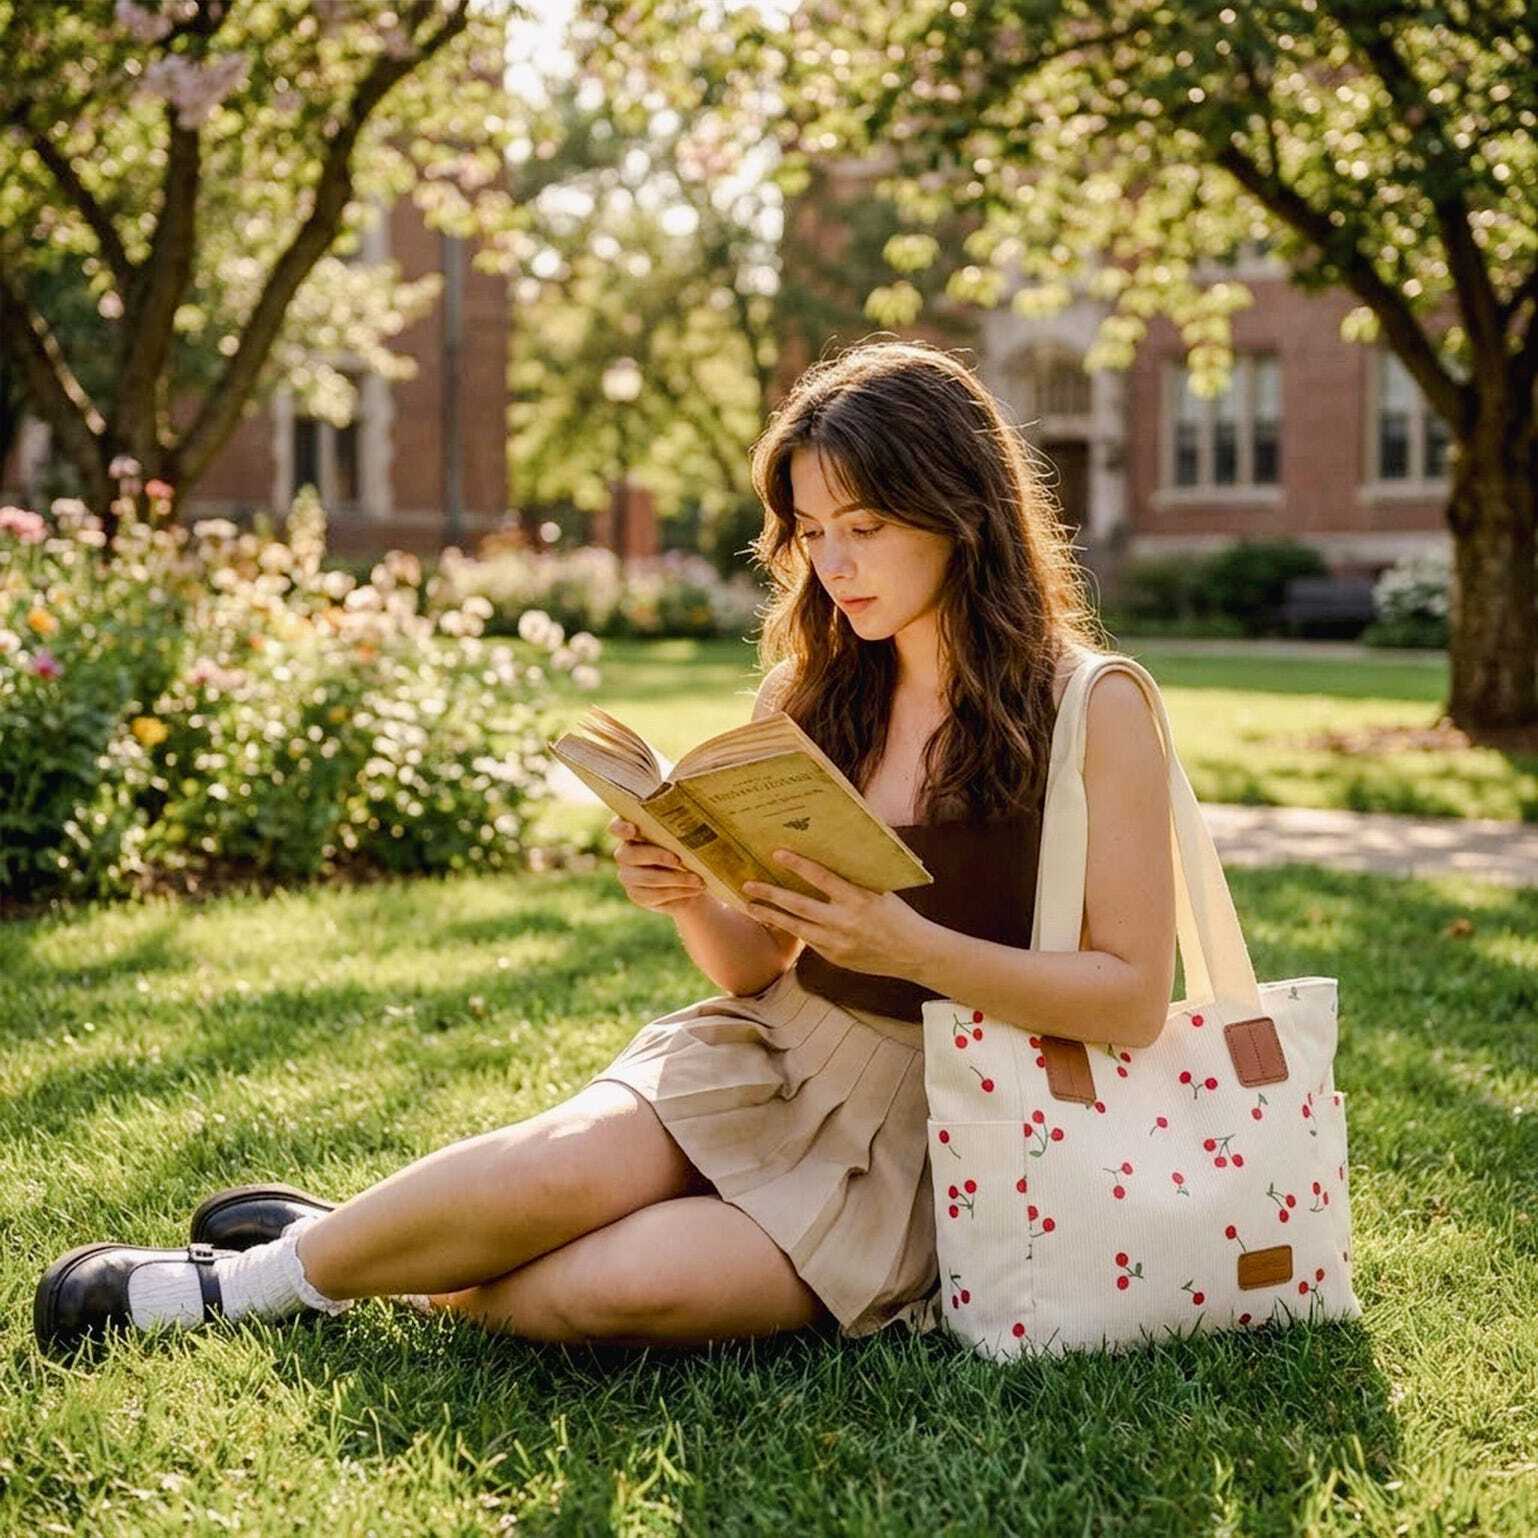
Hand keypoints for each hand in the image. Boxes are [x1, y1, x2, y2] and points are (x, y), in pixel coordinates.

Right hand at [608, 817, 707, 912]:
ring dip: (676, 878)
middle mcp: (625, 853)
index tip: (633, 829)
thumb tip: (698, 823)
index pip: (617, 827)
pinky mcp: (637, 894)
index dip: (621, 828)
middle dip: (658, 856)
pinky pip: (655, 895)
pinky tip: (694, 889)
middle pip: (631, 855)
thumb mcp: (687, 837)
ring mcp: (628, 875)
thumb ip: (682, 831)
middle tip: (680, 860)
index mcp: (633, 831)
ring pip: (647, 878)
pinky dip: (678, 892)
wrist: (693, 880)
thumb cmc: (690, 850)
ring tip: (698, 880)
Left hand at [742, 849, 927, 978]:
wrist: (915, 953)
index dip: (798, 865)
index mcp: (858, 899)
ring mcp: (838, 943)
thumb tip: (835, 853)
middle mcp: (845, 921)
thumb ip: (855, 879)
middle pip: (799, 905)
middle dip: (771, 894)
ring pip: (797, 927)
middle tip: (748, 885)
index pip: (821, 878)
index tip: (777, 854)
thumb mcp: (881, 891)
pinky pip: (808, 941)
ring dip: (771, 915)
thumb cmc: (898, 915)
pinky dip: (792, 929)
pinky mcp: (835, 957)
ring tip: (750, 906)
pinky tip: (776, 921)